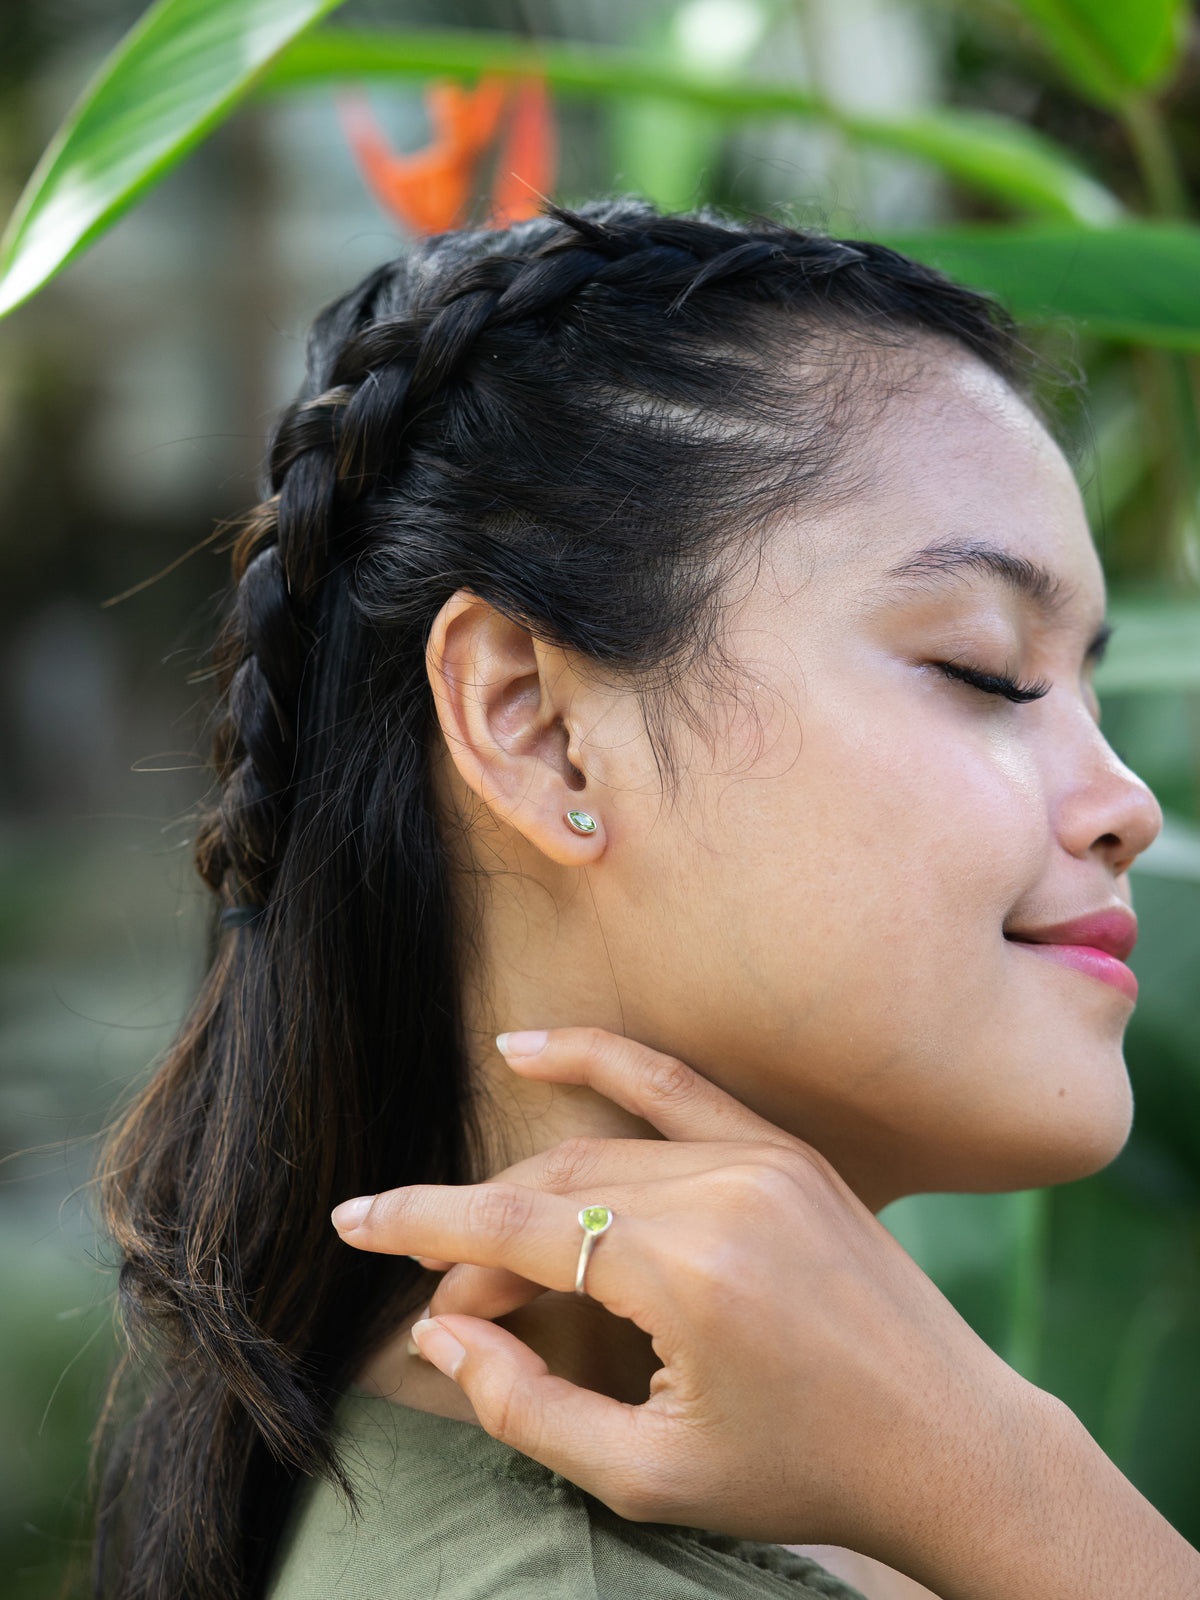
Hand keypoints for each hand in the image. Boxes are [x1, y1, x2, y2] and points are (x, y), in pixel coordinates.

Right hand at [332, 1027, 1050, 1590]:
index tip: (354, 1226)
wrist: (951, 1443)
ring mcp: (762, 1158)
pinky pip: (674, 1086)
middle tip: (453, 1307)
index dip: (425, 1227)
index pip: (520, 1229)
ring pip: (600, 1152)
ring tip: (482, 1249)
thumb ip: (524, 1405)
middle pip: (554, 1191)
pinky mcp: (785, 1150)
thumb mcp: (648, 1476)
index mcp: (692, 1276)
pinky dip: (599, 1061)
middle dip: (480, 1241)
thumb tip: (439, 1330)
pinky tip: (532, 1045)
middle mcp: (725, 1193)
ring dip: (529, 1195)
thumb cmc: (804, 1474)